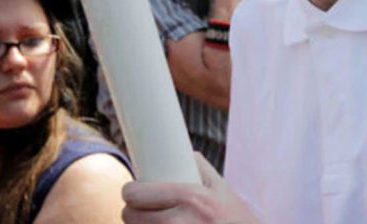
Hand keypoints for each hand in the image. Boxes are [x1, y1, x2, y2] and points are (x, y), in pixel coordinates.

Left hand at [122, 153, 258, 223]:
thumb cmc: (235, 219)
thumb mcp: (222, 189)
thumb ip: (200, 168)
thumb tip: (183, 150)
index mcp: (192, 199)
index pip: (139, 194)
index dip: (131, 192)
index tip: (132, 192)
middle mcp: (182, 223)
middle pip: (131, 217)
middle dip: (132, 213)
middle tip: (137, 210)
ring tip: (147, 221)